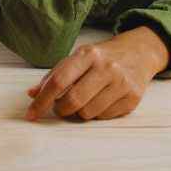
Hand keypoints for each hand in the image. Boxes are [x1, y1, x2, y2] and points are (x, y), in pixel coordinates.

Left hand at [24, 28, 169, 121]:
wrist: (139, 52)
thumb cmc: (101, 57)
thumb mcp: (78, 57)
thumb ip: (54, 75)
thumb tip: (32, 94)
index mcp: (88, 54)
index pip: (59, 81)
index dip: (42, 101)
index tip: (31, 114)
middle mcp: (106, 67)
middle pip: (73, 101)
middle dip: (61, 109)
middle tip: (60, 107)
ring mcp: (121, 83)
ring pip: (88, 113)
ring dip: (80, 112)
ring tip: (85, 99)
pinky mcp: (132, 98)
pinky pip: (104, 117)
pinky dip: (97, 114)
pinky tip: (101, 100)